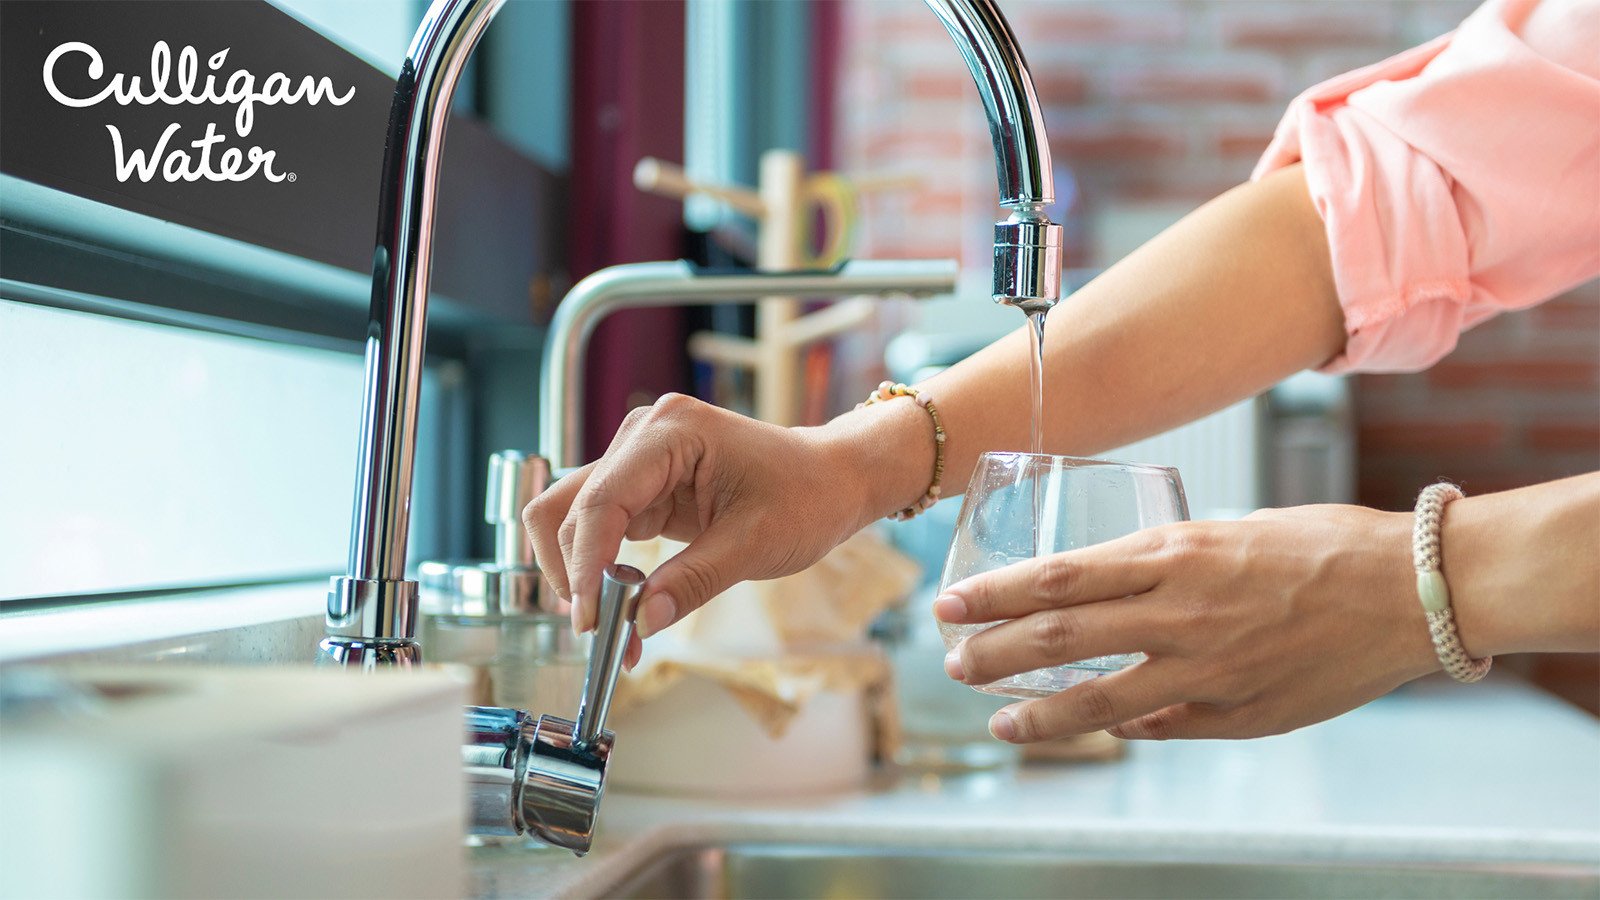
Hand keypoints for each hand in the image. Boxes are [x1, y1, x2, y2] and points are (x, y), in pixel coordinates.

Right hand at [523, 394, 922, 664]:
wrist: (832, 479)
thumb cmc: (806, 495)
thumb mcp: (754, 544)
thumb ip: (692, 581)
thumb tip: (639, 622)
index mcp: (672, 431)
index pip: (602, 501)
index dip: (586, 565)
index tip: (589, 621)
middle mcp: (644, 436)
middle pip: (571, 507)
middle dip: (578, 574)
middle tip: (602, 634)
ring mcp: (639, 460)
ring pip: (573, 519)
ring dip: (581, 574)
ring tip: (611, 626)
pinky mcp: (643, 487)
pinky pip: (601, 529)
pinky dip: (601, 570)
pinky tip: (623, 606)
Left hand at [933, 505, 1441, 741]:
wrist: (1412, 589)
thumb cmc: (1324, 545)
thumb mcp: (1229, 533)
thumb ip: (1167, 568)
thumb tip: (1111, 602)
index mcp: (1177, 550)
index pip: (1060, 574)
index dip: (997, 594)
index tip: (952, 604)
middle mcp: (1182, 608)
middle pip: (1063, 634)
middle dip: (996, 652)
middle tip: (951, 662)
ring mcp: (1209, 667)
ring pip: (1102, 696)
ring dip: (1041, 711)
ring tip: (999, 720)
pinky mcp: (1240, 713)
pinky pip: (1164, 726)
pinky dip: (1124, 727)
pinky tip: (1095, 728)